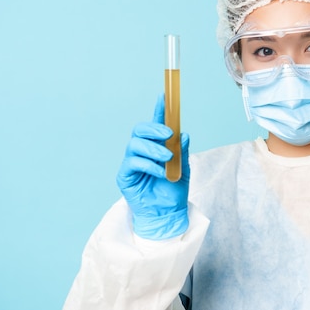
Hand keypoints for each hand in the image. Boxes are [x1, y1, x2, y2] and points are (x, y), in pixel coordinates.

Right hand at [116, 94, 190, 239]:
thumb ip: (182, 151)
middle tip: (168, 134)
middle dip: (153, 128)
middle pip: (139, 130)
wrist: (168, 214)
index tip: (164, 96)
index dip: (159, 109)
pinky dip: (148, 165)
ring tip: (167, 158)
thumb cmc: (174, 191)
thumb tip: (183, 134)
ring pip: (135, 144)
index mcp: (157, 147)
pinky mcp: (125, 176)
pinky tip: (160, 172)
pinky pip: (132, 163)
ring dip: (153, 148)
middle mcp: (142, 152)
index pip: (156, 124)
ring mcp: (132, 163)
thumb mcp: (184, 169)